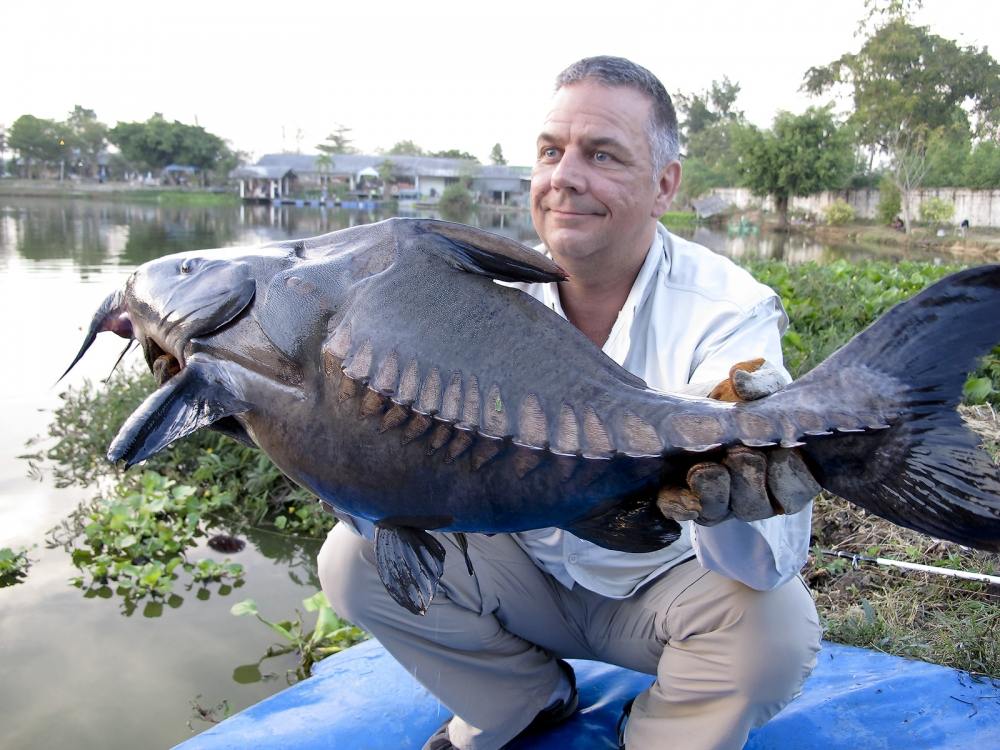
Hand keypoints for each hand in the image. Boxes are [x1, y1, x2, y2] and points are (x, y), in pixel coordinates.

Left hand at [657, 358, 819, 524]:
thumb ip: (761, 381)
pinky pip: (685, 513)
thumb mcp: (754, 384)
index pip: (802, 489)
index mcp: (785, 467)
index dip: (792, 476)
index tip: (779, 450)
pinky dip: (680, 505)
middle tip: (738, 453)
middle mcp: (756, 491)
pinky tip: (676, 492)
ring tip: (703, 468)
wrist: (687, 404)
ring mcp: (722, 500)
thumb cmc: (734, 397)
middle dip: (750, 481)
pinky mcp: (688, 500)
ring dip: (716, 491)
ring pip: (726, 513)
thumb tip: (742, 378)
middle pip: (762, 507)